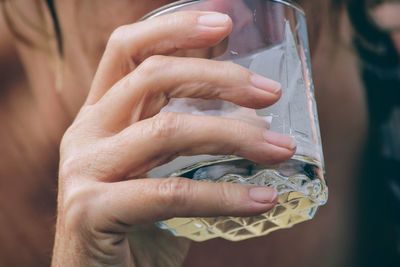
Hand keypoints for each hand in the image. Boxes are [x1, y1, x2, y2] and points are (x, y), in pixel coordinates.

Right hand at [52, 11, 295, 266]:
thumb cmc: (138, 223)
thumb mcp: (160, 168)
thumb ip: (186, 136)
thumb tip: (247, 110)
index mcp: (100, 115)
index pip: (128, 50)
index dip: (174, 27)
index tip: (224, 21)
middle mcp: (86, 133)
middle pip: (152, 77)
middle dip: (218, 78)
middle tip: (270, 93)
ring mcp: (84, 170)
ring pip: (167, 131)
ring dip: (233, 136)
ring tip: (279, 148)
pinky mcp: (91, 211)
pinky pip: (170, 193)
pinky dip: (223, 196)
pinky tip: (262, 199)